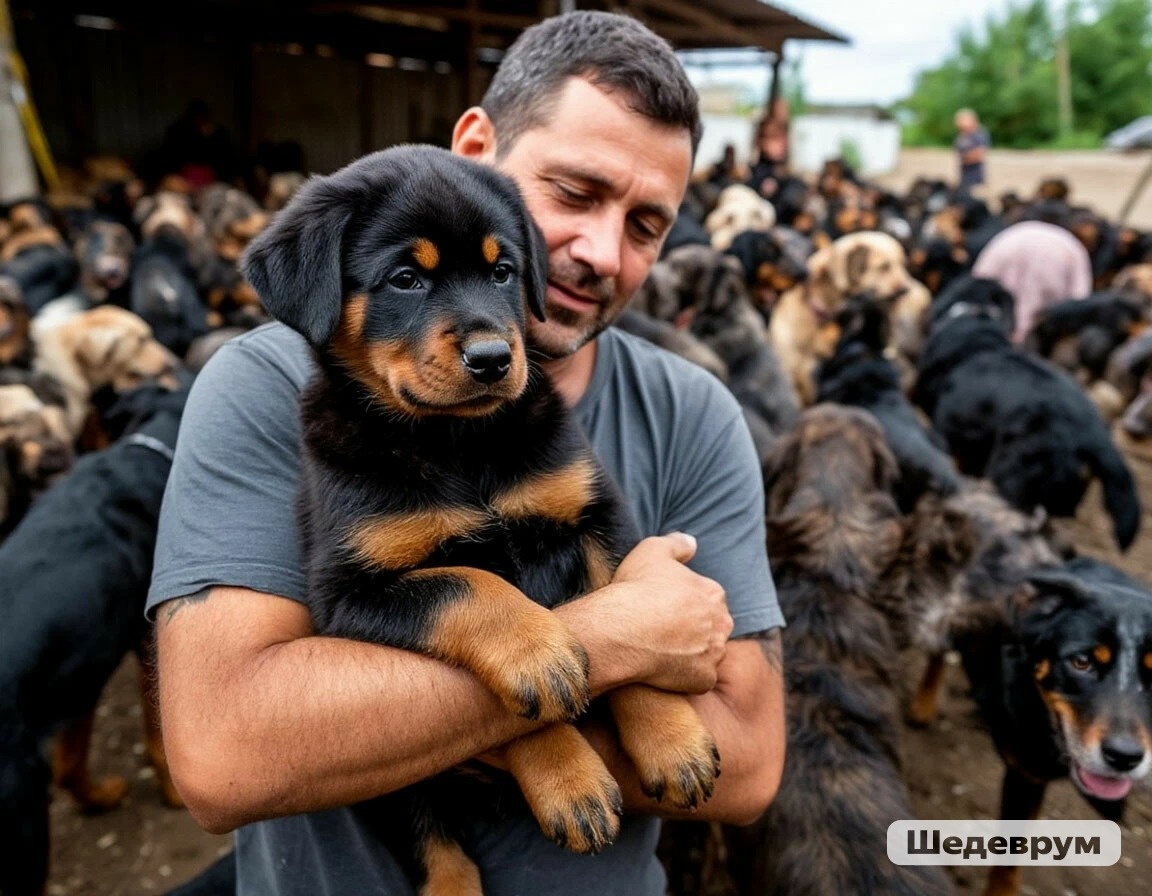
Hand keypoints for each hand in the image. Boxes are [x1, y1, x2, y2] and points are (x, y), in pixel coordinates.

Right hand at [567, 533, 732, 694]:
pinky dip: (683, 677)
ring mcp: (714, 653)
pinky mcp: (703, 679)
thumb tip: (692, 543)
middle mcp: (721, 623)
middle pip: (710, 627)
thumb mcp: (651, 550)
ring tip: (658, 650)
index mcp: (713, 593)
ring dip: (689, 654)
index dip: (684, 603)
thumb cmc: (636, 589)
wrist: (622, 630)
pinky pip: (697, 679)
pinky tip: (661, 669)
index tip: (663, 607)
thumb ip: (676, 544)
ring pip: (705, 654)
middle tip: (661, 631)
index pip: (706, 598)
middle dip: (692, 629)